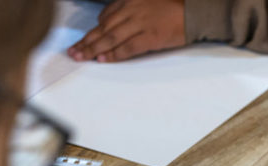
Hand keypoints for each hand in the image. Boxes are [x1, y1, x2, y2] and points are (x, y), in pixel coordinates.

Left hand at [68, 0, 185, 62]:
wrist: (194, 12)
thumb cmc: (172, 7)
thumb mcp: (146, 1)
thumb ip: (129, 8)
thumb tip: (108, 22)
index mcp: (129, 0)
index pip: (106, 16)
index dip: (94, 30)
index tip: (85, 40)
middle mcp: (131, 9)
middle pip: (104, 28)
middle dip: (87, 41)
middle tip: (73, 51)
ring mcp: (140, 23)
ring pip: (111, 38)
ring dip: (94, 49)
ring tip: (82, 57)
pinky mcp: (150, 37)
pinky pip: (128, 47)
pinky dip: (114, 54)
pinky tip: (103, 59)